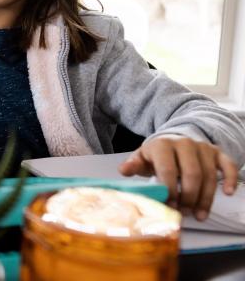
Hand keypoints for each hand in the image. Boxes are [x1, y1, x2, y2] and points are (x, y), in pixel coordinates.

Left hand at [119, 136, 238, 220]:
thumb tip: (124, 170)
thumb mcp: (141, 158)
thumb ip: (133, 165)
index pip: (168, 170)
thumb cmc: (156, 155)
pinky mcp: (216, 152)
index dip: (169, 190)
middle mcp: (184, 143)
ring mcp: (202, 147)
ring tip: (198, 215)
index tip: (170, 206)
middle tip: (184, 213)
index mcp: (162, 145)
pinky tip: (228, 193)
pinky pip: (227, 165)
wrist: (174, 139)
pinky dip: (230, 179)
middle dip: (188, 197)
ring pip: (209, 175)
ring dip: (205, 198)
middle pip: (191, 174)